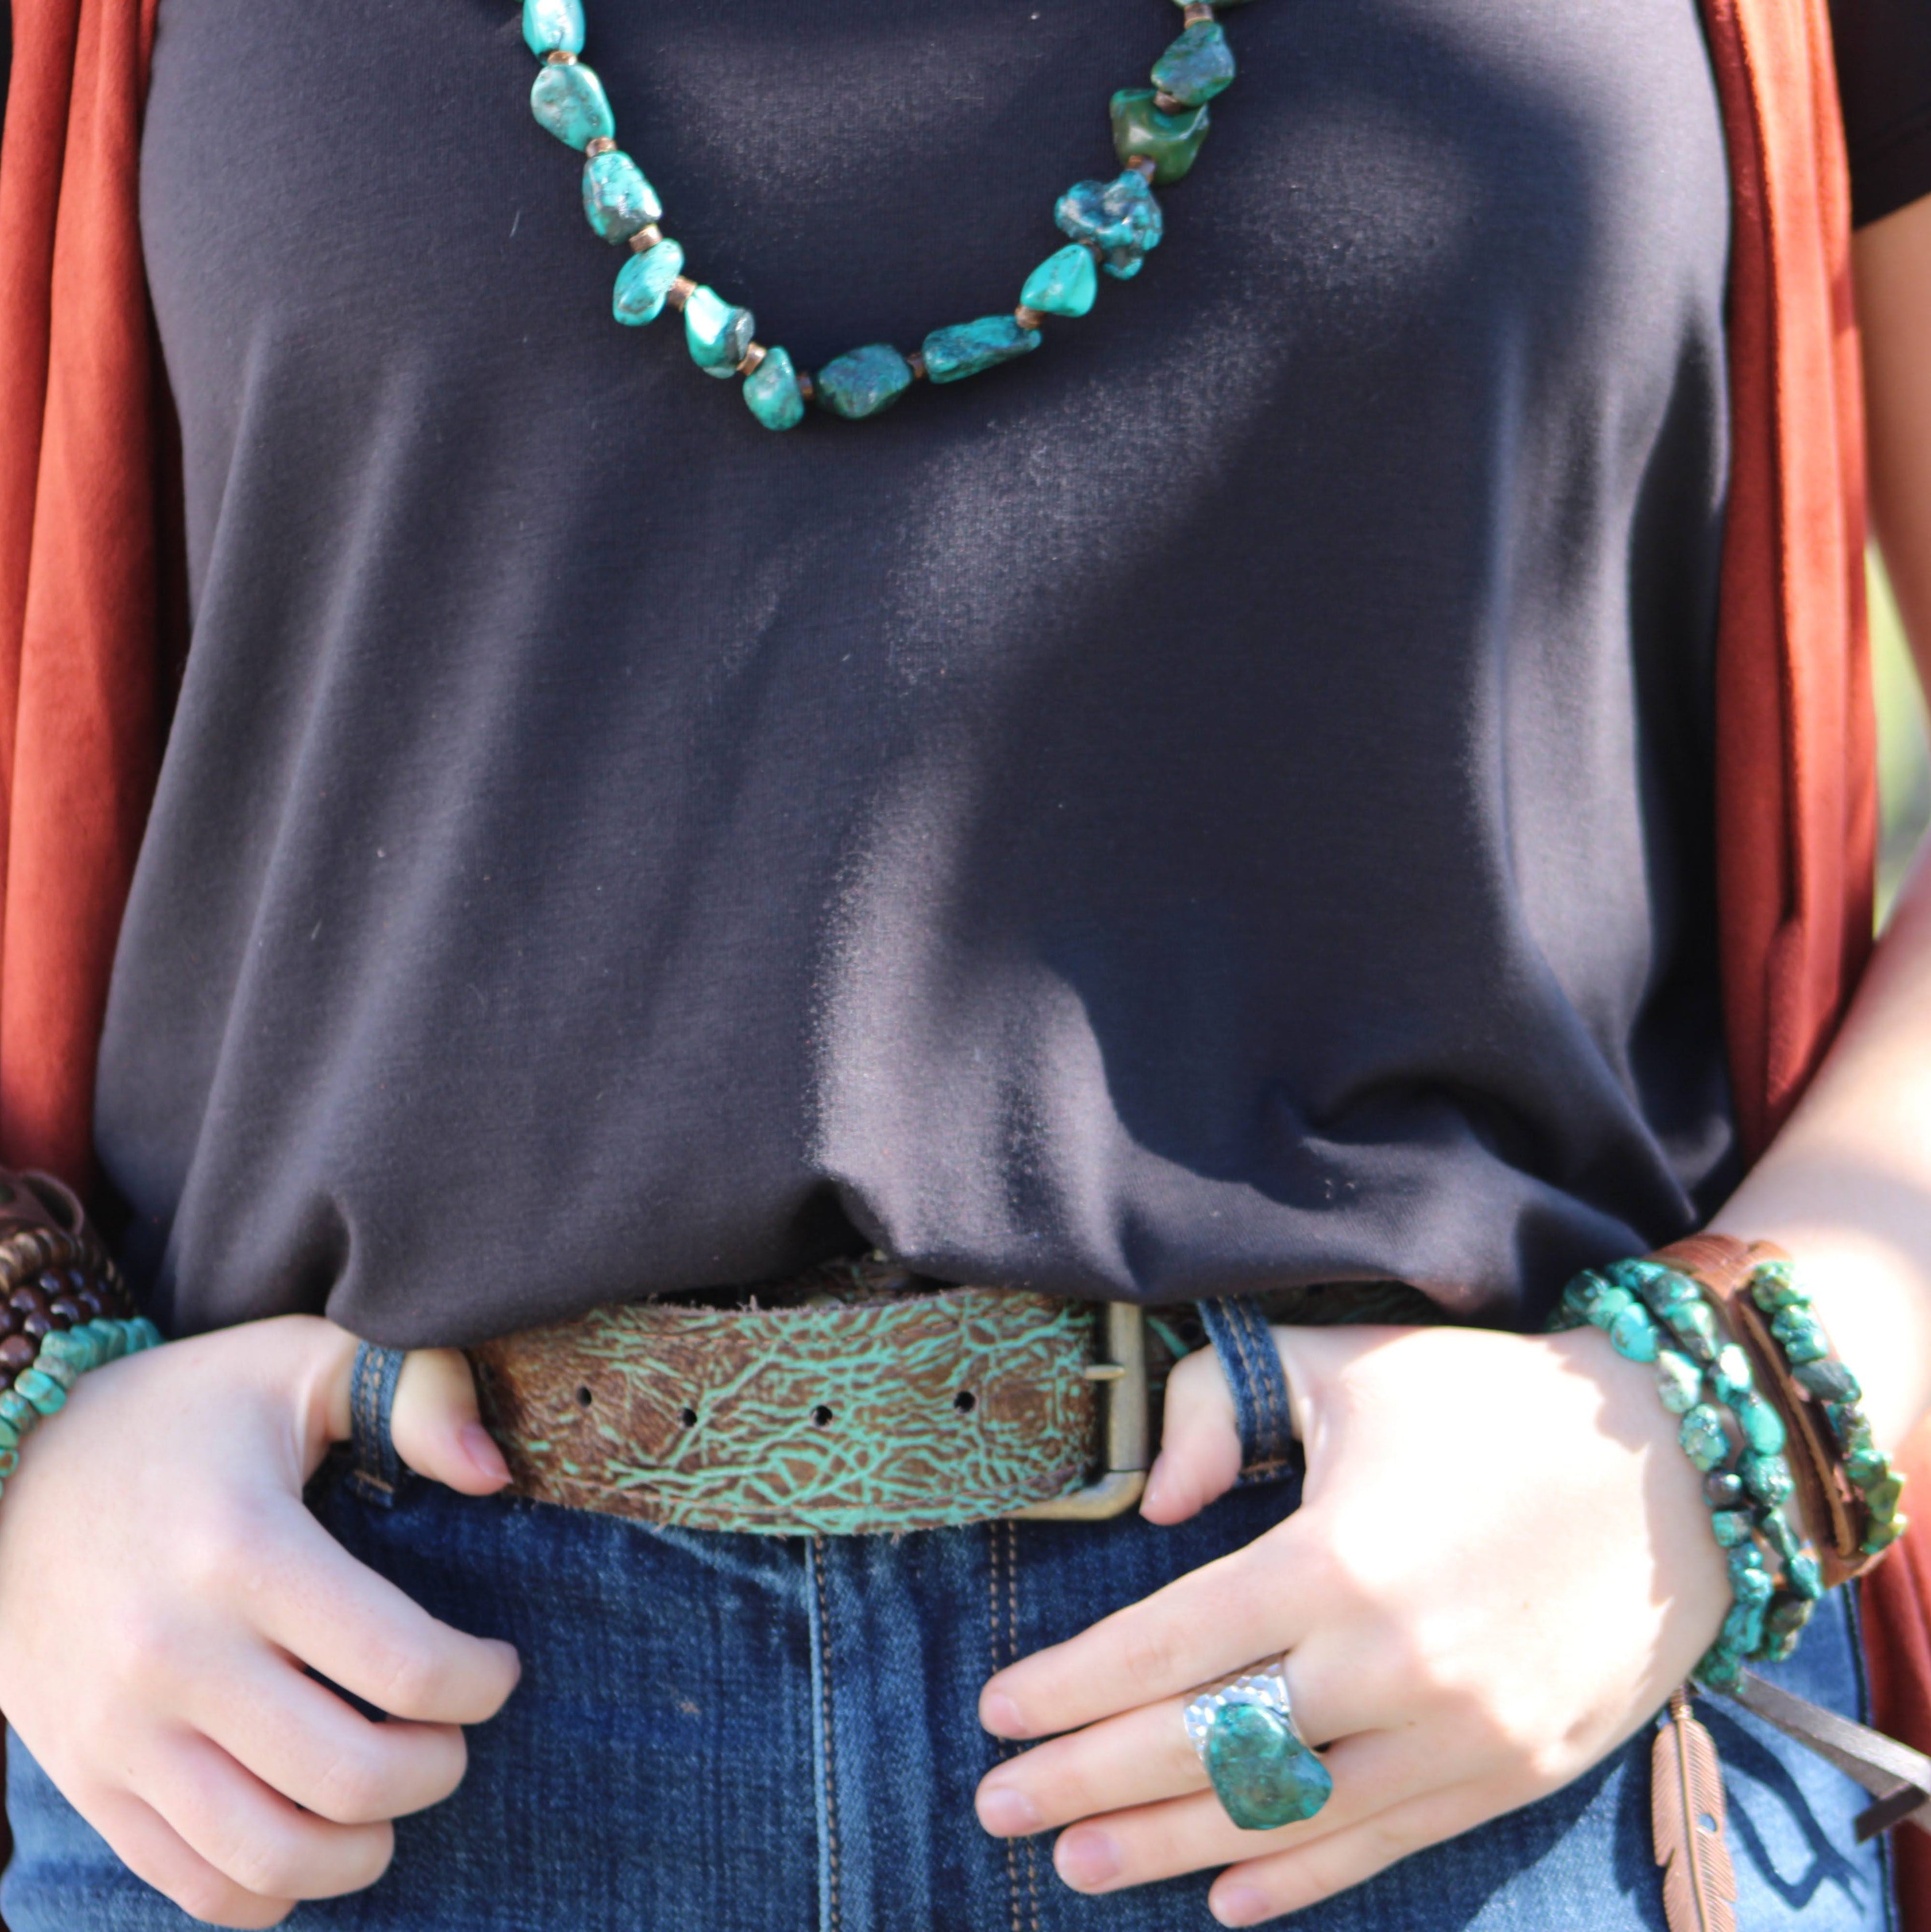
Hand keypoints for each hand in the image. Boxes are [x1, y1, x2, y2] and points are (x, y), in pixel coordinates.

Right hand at [0, 1315, 520, 1927]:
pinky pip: (193, 1885)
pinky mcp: (84, 1774)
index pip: (405, 1665)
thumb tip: (493, 1472)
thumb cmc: (192, 1411)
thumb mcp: (305, 1358)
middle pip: (351, 1776)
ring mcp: (118, 1728)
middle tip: (452, 1734)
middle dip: (439, 1768)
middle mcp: (174, 1652)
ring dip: (366, 1847)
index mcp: (244, 1548)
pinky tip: (313, 1831)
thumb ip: (421, 1394)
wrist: (12, 1461)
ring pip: (273, 1856)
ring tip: (394, 1794)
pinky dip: (274, 1887)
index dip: (482, 1682)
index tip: (495, 1666)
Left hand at [973, 1322, 1731, 1924]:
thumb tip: (1152, 1503)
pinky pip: (1380, 1844)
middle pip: (1204, 1748)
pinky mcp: (1512, 1776)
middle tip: (998, 1806)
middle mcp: (1390, 1665)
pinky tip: (1224, 1898)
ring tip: (1074, 1867)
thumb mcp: (1340, 1368)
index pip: (1167, 1646)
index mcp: (1336, 1559)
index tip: (995, 1711)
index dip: (1072, 1686)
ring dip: (1167, 1848)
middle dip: (1086, 1782)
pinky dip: (1297, 1878)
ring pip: (1281, 1817)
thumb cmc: (1488, 1404)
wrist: (1681, 1468)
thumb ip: (1216, 1404)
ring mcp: (1457, 1736)